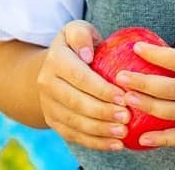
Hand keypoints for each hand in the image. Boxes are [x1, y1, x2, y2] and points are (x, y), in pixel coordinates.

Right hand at [37, 20, 130, 150]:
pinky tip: (115, 144)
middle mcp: (47, 83)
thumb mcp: (77, 30)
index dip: (101, 89)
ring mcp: (48, 105)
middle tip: (127, 117)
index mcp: (55, 59)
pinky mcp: (53, 121)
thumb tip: (87, 54)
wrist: (54, 67)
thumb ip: (82, 35)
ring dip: (101, 130)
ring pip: (75, 122)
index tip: (123, 96)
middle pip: (76, 103)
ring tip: (124, 132)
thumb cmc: (77, 45)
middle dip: (103, 112)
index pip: (79, 76)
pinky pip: (74, 136)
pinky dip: (95, 143)